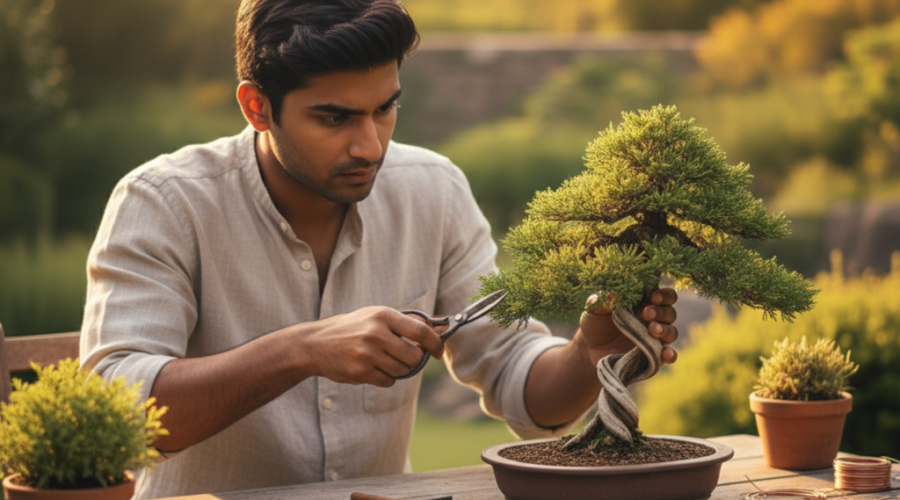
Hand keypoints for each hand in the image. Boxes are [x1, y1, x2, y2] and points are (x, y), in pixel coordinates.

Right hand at [297, 307, 443, 386]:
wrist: (315, 344)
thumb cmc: (351, 328)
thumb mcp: (375, 315)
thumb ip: (405, 322)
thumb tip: (438, 327)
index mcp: (383, 316)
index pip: (421, 331)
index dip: (435, 343)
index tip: (438, 351)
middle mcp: (376, 333)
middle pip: (415, 356)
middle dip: (415, 360)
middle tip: (406, 356)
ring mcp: (367, 354)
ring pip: (403, 370)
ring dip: (399, 369)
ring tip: (383, 359)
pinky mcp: (361, 372)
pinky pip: (388, 381)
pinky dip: (386, 377)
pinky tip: (372, 367)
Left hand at [577, 288, 678, 365]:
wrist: (590, 349)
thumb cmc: (595, 323)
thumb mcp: (594, 309)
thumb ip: (602, 300)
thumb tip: (611, 294)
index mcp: (643, 303)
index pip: (663, 295)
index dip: (663, 295)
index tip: (653, 297)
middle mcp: (653, 319)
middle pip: (670, 312)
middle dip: (661, 312)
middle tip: (646, 314)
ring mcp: (654, 338)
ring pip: (671, 332)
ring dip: (665, 330)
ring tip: (651, 330)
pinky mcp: (653, 355)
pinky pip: (668, 355)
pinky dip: (671, 354)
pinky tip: (666, 354)